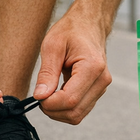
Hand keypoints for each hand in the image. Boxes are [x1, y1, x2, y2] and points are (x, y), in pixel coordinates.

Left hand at [33, 5, 111, 123]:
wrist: (89, 25)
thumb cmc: (70, 30)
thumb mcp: (52, 46)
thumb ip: (47, 73)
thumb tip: (40, 97)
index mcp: (92, 67)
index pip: (69, 99)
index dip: (49, 104)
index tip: (37, 96)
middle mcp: (102, 80)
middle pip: (74, 112)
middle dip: (52, 110)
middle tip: (39, 96)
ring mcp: (102, 87)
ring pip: (77, 115)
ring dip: (58, 111)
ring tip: (47, 94)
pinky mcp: (97, 91)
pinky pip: (80, 110)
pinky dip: (65, 108)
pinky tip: (56, 95)